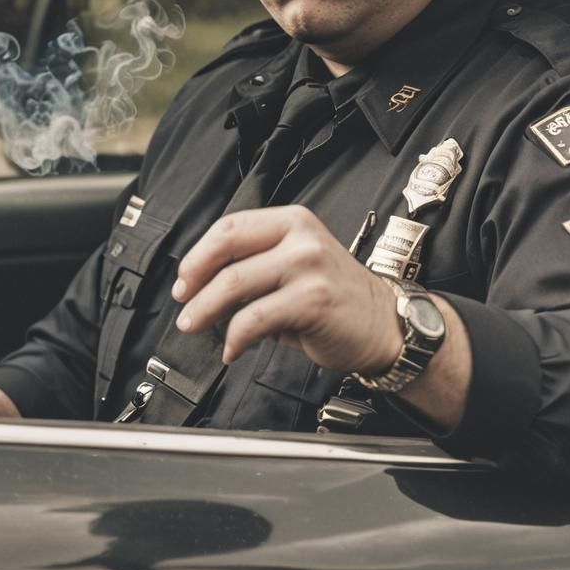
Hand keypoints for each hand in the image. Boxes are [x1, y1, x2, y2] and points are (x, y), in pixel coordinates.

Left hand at [172, 205, 403, 373]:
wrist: (386, 323)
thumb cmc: (338, 297)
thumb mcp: (296, 265)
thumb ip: (256, 267)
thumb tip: (205, 285)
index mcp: (293, 221)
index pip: (231, 226)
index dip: (199, 254)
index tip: (185, 278)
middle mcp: (301, 236)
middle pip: (227, 248)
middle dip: (195, 279)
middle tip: (184, 302)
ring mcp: (308, 265)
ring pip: (234, 282)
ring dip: (205, 309)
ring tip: (196, 326)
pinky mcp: (312, 299)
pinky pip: (254, 318)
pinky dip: (234, 338)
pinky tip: (232, 348)